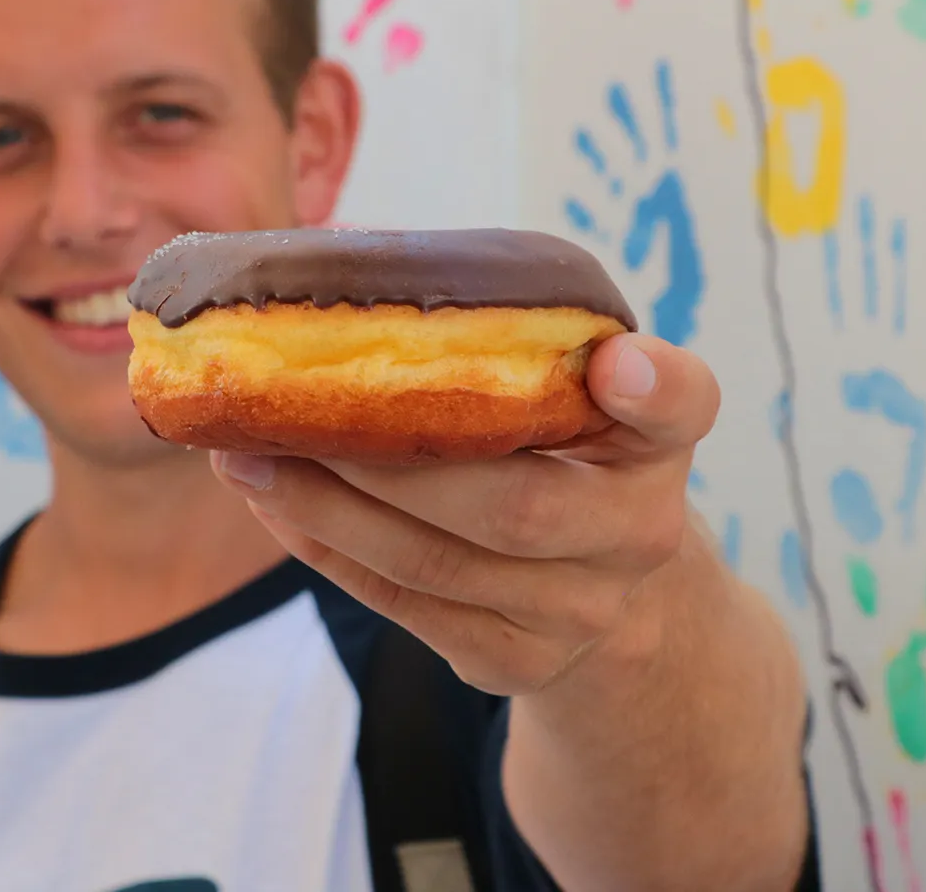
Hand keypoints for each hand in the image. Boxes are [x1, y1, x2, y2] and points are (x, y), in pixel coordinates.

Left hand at [211, 333, 718, 696]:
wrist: (604, 593)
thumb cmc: (553, 452)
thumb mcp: (562, 392)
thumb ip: (499, 338)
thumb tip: (334, 263)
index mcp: (659, 440)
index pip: (684, 404)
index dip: (655, 387)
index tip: (616, 365)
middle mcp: (639, 531)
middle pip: (511, 506)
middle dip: (383, 460)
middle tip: (290, 406)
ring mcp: (580, 611)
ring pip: (434, 565)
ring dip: (323, 507)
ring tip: (242, 454)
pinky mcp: (516, 662)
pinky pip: (403, 608)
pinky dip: (326, 552)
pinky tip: (272, 505)